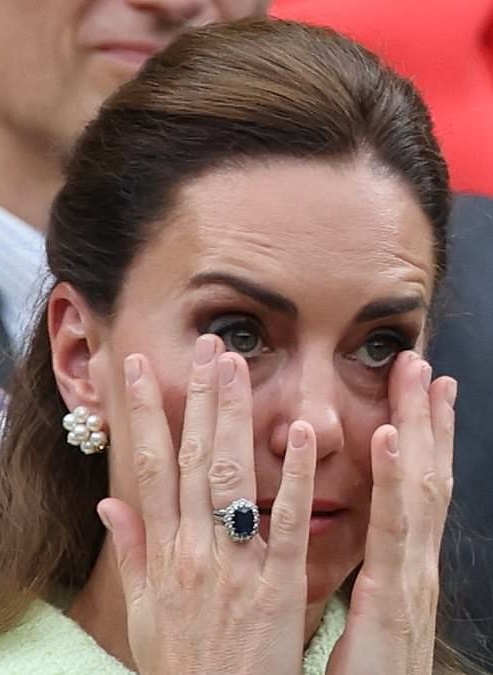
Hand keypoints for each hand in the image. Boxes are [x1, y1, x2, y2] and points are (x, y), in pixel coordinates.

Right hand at [98, 335, 316, 674]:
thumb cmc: (183, 662)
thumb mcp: (143, 611)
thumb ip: (128, 552)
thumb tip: (108, 500)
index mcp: (162, 552)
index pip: (147, 466)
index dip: (141, 413)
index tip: (137, 367)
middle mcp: (193, 548)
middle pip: (192, 458)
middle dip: (196, 397)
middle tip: (205, 346)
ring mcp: (234, 564)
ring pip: (231, 477)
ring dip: (233, 417)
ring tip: (237, 366)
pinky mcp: (278, 584)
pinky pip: (286, 522)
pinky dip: (290, 476)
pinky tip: (301, 433)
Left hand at [327, 351, 456, 674]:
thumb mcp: (376, 617)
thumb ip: (374, 571)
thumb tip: (368, 537)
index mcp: (408, 567)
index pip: (418, 488)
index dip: (425, 437)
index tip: (425, 391)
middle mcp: (417, 564)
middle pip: (424, 475)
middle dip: (425, 417)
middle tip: (422, 364)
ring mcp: (412, 579)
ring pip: (417, 488)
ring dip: (416, 427)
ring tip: (416, 377)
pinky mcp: (392, 601)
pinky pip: (390, 530)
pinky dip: (390, 479)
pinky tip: (384, 436)